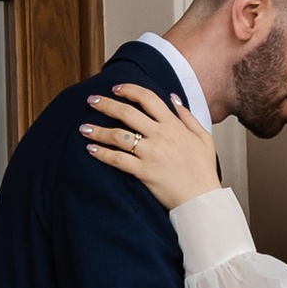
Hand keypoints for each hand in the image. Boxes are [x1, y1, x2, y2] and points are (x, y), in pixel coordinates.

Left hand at [82, 81, 220, 211]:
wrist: (202, 199)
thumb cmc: (203, 170)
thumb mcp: (203, 137)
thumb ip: (188, 116)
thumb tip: (174, 99)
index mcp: (173, 125)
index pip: (148, 98)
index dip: (129, 90)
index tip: (116, 89)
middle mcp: (160, 135)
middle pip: (127, 112)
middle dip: (106, 104)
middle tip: (91, 100)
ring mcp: (151, 153)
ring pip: (118, 135)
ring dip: (98, 130)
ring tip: (83, 128)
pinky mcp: (143, 171)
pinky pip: (117, 159)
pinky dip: (102, 154)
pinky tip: (91, 149)